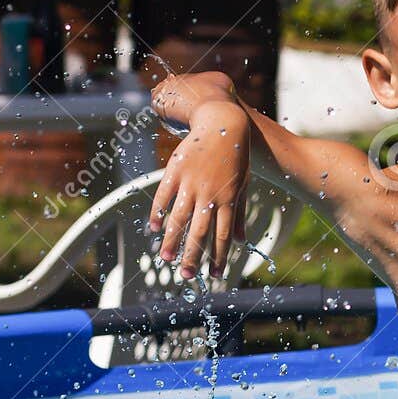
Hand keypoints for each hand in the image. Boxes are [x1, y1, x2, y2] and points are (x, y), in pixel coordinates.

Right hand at [148, 74, 249, 278]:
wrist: (222, 122)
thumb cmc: (235, 156)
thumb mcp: (242, 185)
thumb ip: (239, 214)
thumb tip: (240, 241)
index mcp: (227, 200)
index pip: (223, 236)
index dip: (219, 258)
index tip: (214, 275)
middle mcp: (209, 195)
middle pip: (200, 233)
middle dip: (193, 256)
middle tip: (186, 276)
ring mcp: (191, 183)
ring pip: (179, 218)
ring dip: (172, 240)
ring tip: (166, 258)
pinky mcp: (176, 170)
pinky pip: (164, 196)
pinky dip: (158, 212)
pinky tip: (154, 228)